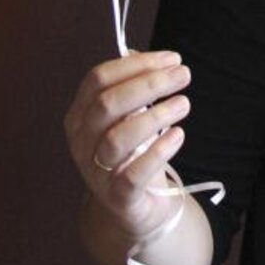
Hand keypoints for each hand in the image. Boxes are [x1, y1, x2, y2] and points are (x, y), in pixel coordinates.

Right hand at [64, 49, 192, 239]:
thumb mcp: (130, 116)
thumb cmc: (133, 152)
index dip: (136, 64)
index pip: (98, 79)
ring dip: (156, 116)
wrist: (134, 207)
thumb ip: (133, 87)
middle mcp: (82, 143)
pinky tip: (178, 135)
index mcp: (80, 116)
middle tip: (183, 75)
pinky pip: (132, 174)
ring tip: (184, 103)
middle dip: (149, 84)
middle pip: (107, 104)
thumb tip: (145, 56)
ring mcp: (96, 172)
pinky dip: (159, 151)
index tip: (172, 59)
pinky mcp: (117, 198)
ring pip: (118, 138)